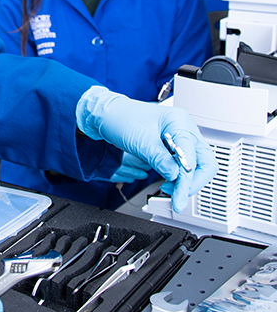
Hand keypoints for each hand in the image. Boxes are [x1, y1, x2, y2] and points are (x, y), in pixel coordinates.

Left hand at [76, 86, 217, 211]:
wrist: (107, 115)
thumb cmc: (120, 120)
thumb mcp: (140, 141)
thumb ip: (160, 159)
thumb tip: (176, 176)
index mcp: (179, 122)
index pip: (194, 155)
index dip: (187, 179)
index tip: (179, 196)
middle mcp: (183, 128)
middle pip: (204, 161)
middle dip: (193, 181)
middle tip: (178, 195)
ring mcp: (180, 137)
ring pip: (198, 164)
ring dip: (187, 180)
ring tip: (170, 189)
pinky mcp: (173, 145)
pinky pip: (185, 163)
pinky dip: (180, 175)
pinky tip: (170, 181)